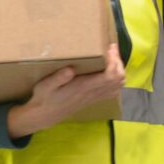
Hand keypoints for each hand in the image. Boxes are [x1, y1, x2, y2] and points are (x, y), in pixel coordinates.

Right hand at [8, 44, 124, 137]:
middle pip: (118, 79)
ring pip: (118, 85)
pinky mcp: (93, 99)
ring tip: (111, 58)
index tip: (109, 48)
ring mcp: (94, 97)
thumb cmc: (44, 98)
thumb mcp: (45, 86)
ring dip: (119, 70)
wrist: (45, 115)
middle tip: (111, 49)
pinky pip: (113, 90)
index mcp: (83, 87)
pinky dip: (116, 79)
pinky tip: (108, 71)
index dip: (114, 61)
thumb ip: (57, 78)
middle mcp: (92, 92)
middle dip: (119, 62)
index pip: (109, 76)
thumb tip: (70, 69)